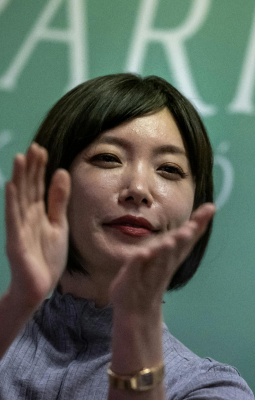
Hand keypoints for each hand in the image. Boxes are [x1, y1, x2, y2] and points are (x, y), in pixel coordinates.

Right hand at [5, 143, 70, 310]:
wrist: (39, 287)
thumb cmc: (47, 257)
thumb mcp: (59, 224)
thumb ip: (58, 200)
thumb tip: (61, 172)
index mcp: (38, 213)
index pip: (37, 186)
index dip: (39, 168)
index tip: (41, 149)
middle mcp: (27, 217)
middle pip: (28, 188)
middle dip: (31, 168)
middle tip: (34, 147)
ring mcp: (20, 228)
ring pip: (19, 199)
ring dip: (19, 179)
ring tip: (20, 158)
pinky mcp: (16, 241)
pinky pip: (13, 219)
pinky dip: (12, 202)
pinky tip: (12, 187)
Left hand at [109, 203, 215, 313]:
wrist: (136, 311)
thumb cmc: (154, 277)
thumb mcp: (169, 254)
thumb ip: (181, 238)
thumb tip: (199, 216)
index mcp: (175, 256)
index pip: (189, 238)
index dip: (199, 223)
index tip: (210, 208)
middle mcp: (165, 264)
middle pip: (176, 249)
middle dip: (183, 238)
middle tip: (189, 228)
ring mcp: (149, 273)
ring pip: (159, 260)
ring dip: (165, 251)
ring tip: (170, 241)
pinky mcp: (130, 279)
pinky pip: (136, 268)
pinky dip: (139, 261)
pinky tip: (142, 253)